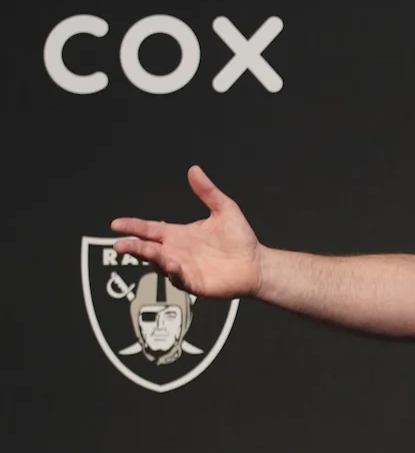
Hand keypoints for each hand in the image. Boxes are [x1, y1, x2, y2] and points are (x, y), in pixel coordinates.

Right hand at [111, 166, 262, 298]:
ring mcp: (184, 268)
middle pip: (148, 249)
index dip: (134, 226)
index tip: (117, 224)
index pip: (150, 229)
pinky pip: (179, 278)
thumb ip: (208, 191)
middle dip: (133, 246)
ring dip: (150, 258)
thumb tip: (195, 170)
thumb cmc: (241, 239)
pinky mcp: (194, 282)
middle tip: (120, 243)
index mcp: (179, 234)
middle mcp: (177, 252)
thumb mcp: (224, 209)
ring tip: (142, 250)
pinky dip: (173, 272)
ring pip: (160, 264)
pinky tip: (171, 265)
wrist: (258, 264)